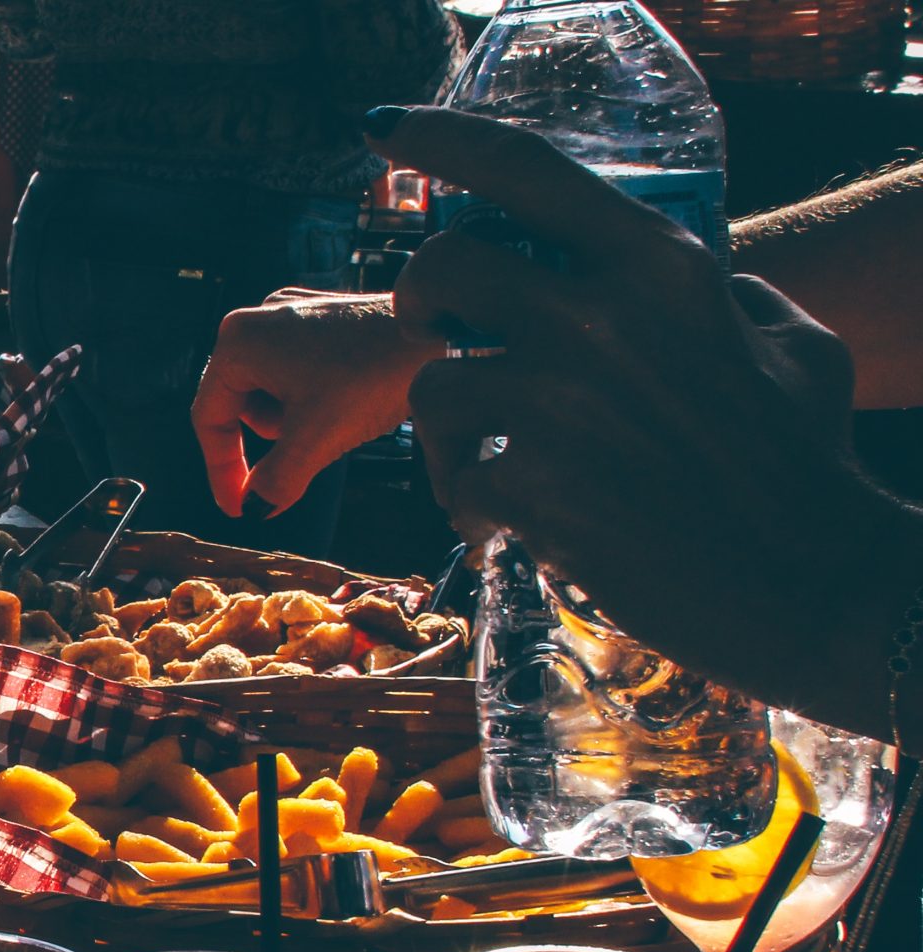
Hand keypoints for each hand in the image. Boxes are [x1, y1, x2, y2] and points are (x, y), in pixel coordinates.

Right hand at [193, 289, 441, 516]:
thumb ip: (275, 479)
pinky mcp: (321, 320)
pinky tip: (350, 400)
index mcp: (239, 342)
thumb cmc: (374, 373)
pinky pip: (299, 372)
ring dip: (298, 419)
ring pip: (272, 391)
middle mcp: (257, 320)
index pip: (209, 418)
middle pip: (241, 405)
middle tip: (312, 447)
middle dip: (274, 437)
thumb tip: (255, 508)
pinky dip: (317, 399)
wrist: (443, 333)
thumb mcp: (316, 438)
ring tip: (341, 415)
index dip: (221, 470)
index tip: (238, 506)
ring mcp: (291, 316)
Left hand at [377, 105, 880, 711]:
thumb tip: (691, 275)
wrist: (804, 581)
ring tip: (491, 461)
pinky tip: (516, 525)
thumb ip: (724, 296)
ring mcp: (556, 401)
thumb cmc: (803, 463)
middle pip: (441, 265)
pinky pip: (454, 478)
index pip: (524, 169)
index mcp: (660, 267)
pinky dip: (473, 507)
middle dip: (421, 301)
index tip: (386, 130)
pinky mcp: (525, 483)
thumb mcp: (787, 346)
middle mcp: (599, 317)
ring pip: (431, 382)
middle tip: (438, 333)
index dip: (441, 138)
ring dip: (447, 428)